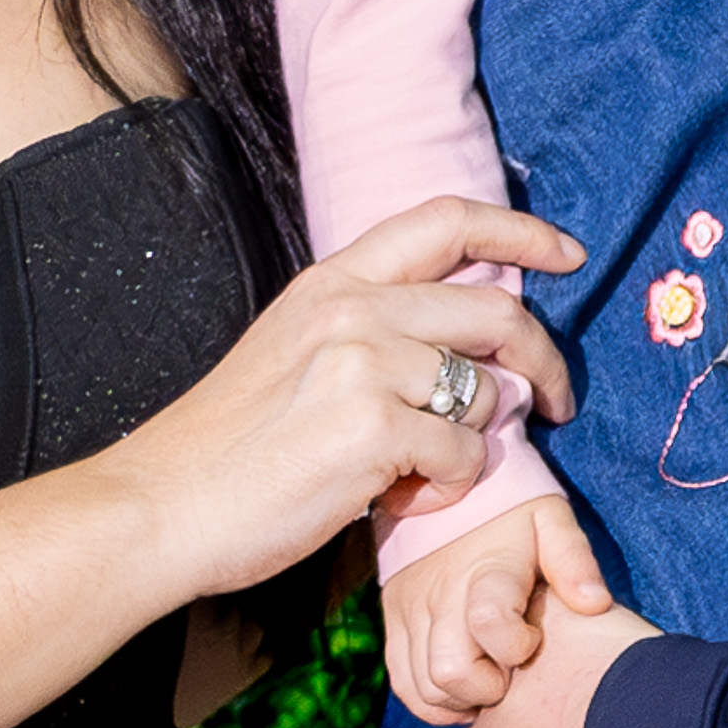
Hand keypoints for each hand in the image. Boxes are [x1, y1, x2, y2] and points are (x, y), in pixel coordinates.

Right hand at [115, 200, 578, 604]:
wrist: (161, 507)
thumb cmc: (228, 447)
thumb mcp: (293, 351)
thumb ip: (369, 329)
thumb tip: (461, 345)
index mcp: (332, 281)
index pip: (446, 220)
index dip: (520, 230)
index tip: (566, 254)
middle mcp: (352, 308)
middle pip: (496, 309)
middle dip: (544, 359)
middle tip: (556, 402)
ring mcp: (363, 364)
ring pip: (485, 392)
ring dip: (476, 441)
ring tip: (424, 470)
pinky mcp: (373, 429)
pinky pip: (463, 455)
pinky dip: (448, 487)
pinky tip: (399, 497)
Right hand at [381, 491, 613, 726]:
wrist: (441, 486)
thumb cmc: (510, 511)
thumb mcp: (550, 519)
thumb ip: (574, 559)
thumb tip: (595, 605)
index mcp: (486, 571)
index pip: (489, 624)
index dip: (516, 647)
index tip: (530, 638)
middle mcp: (441, 595)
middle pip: (450, 673)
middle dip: (486, 689)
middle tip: (509, 672)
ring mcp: (411, 611)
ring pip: (424, 687)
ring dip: (460, 697)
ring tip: (487, 677)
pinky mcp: (393, 622)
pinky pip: (403, 684)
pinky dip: (431, 700)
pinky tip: (462, 688)